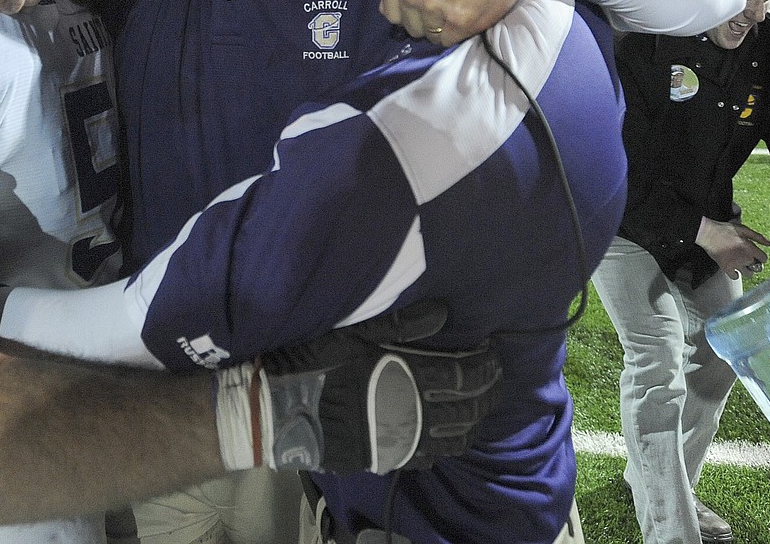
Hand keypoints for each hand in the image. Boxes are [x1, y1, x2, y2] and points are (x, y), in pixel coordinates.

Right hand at [213, 299, 500, 473]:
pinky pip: (427, 457)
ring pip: (452, 439)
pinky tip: (448, 435)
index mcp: (406, 381)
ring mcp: (398, 443)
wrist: (274, 411)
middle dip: (487, 394)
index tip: (494, 352)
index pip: (463, 378)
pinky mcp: (383, 458)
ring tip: (480, 406)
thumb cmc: (313, 364)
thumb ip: (400, 323)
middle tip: (494, 378)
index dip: (485, 366)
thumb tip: (444, 312)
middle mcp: (411, 417)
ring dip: (473, 422)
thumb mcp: (353, 332)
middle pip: (466, 410)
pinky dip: (447, 445)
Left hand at [380, 0, 584, 43]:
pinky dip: (460, 30)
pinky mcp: (460, 19)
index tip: (429, 0)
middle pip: (411, 28)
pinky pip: (449, 40)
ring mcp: (435, 5)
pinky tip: (472, 7)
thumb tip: (385, 12)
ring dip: (446, 26)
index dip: (411, 12)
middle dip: (429, 20)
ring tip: (463, 0)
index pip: (391, 14)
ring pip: (430, 36)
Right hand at [695, 216, 769, 278]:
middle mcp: (745, 258)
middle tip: (747, 258)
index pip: (764, 259)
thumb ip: (758, 237)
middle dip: (754, 264)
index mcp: (751, 248)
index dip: (760, 256)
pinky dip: (735, 274)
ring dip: (747, 270)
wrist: (708, 234)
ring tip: (741, 264)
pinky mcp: (726, 268)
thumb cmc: (725, 230)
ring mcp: (736, 264)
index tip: (755, 254)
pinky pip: (735, 277)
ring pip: (749, 274)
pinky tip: (734, 269)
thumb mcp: (744, 230)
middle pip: (757, 268)